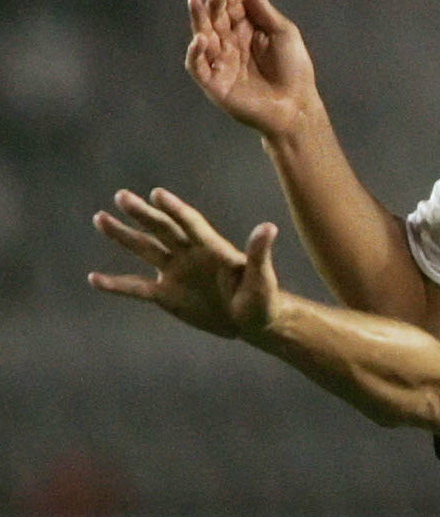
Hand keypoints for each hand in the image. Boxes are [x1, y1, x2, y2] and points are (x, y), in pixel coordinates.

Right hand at [89, 188, 279, 338]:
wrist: (253, 322)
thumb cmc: (263, 298)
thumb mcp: (262, 278)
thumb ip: (259, 254)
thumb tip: (268, 227)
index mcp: (213, 248)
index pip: (190, 224)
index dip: (175, 210)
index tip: (158, 194)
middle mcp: (190, 255)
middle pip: (163, 229)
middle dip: (143, 214)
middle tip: (121, 196)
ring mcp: (176, 273)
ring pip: (145, 250)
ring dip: (123, 236)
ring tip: (100, 218)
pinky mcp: (167, 294)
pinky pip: (136, 287)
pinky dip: (116, 284)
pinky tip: (94, 279)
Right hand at [186, 0, 317, 136]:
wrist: (297, 106)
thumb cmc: (294, 69)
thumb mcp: (282, 33)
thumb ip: (263, 9)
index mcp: (247, 34)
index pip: (233, 10)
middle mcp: (230, 46)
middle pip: (217, 21)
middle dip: (216, 5)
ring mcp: (220, 64)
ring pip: (203, 39)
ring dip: (199, 20)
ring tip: (197, 2)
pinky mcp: (214, 84)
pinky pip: (197, 67)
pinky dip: (195, 53)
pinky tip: (200, 39)